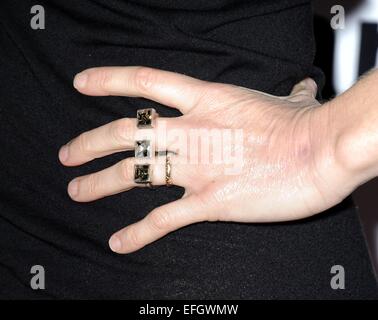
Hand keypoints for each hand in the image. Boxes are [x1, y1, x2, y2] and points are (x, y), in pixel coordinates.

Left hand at [59, 66, 350, 253]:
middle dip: (89, 144)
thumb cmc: (305, 124)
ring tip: (77, 190)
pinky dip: (137, 233)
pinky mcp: (208, 202)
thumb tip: (303, 88)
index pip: (143, 82)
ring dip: (99, 184)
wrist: (320, 153)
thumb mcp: (289, 101)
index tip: (80, 85)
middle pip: (124, 134)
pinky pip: (162, 220)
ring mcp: (195, 167)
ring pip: (132, 174)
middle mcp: (190, 131)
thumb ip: (288, 95)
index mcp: (205, 100)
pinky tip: (117, 242)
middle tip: (67, 155)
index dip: (107, 81)